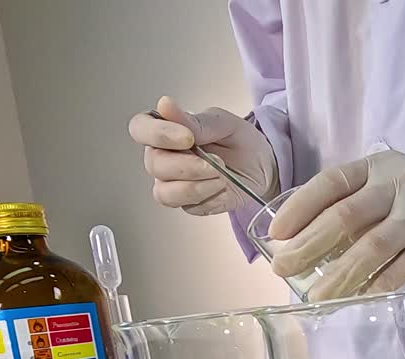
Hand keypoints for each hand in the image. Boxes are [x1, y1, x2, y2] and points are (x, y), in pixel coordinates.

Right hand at [128, 96, 277, 215]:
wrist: (263, 166)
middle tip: (216, 163)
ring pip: (165, 193)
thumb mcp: (224, 123)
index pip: (141, 129)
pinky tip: (224, 190)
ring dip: (196, 187)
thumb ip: (195, 121)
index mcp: (166, 131)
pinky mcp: (189, 203)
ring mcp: (173, 183)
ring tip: (221, 178)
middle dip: (187, 166)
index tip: (187, 138)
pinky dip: (210, 199)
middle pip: (154, 165)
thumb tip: (165, 105)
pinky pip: (189, 207)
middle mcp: (164, 157)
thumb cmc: (241, 140)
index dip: (158, 134)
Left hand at [268, 151, 404, 300]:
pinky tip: (362, 297)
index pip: (331, 183)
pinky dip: (382, 282)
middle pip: (347, 215)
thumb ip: (354, 207)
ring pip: (375, 243)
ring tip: (318, 296)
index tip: (277, 234)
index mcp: (375, 167)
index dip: (300, 207)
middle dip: (310, 244)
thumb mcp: (385, 185)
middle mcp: (396, 182)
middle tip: (283, 269)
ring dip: (342, 272)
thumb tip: (306, 246)